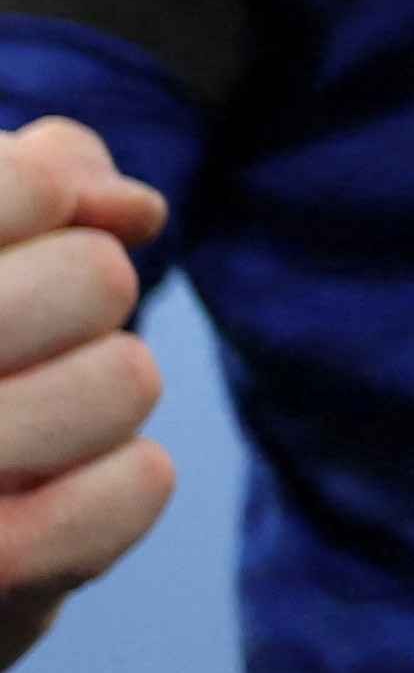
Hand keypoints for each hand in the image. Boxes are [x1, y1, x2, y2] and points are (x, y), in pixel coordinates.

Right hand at [0, 116, 172, 672]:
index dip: (43, 197)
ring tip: (19, 427)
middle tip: (16, 343)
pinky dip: (120, 485)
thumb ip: (36, 174)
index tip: (10, 237)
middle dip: (87, 295)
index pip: (24, 187)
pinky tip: (50, 498)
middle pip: (98, 279)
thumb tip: (136, 210)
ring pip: (130, 380)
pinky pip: (142, 485)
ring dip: (99, 393)